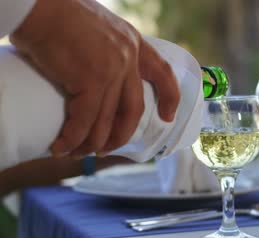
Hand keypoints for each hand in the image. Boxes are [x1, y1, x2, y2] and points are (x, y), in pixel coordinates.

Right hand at [10, 0, 179, 158]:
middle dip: (120, 135)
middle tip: (105, 149)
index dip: (170, 98)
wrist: (38, 3)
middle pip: (133, 110)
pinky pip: (85, 121)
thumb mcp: (99, 28)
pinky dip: (73, 138)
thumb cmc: (58, 12)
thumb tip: (97, 74)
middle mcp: (128, 58)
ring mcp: (112, 70)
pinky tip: (62, 146)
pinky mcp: (92, 81)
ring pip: (107, 121)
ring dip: (92, 143)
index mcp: (134, 43)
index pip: (163, 73)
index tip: (168, 117)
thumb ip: (108, 49)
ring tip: (77, 152)